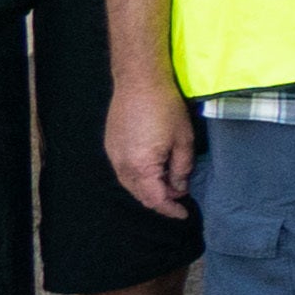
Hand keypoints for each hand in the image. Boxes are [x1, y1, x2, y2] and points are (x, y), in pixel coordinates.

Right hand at [106, 70, 197, 217]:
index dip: (170, 209)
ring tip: (169, 182)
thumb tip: (179, 187)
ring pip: (131, 184)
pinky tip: (153, 169)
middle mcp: (122, 166)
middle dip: (161, 199)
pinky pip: (124, 171)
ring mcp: (113, 155)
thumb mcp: (183, 140)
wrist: (139, 81)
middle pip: (140, 195)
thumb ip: (181, 168)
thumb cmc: (165, 108)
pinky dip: (139, 177)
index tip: (184, 213)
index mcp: (140, 167)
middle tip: (180, 196)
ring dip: (149, 188)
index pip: (155, 199)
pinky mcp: (111, 145)